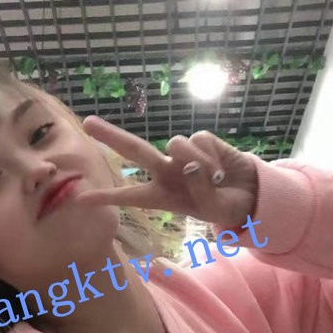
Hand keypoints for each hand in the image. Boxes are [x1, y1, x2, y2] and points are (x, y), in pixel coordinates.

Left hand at [76, 116, 258, 228]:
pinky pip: (199, 141)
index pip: (130, 196)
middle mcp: (167, 172)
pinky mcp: (202, 140)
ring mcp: (183, 154)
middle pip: (134, 150)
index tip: (80, 199)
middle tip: (87, 123)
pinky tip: (221, 168)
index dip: (106, 198)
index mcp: (162, 196)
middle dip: (111, 136)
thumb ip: (199, 189)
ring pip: (175, 144)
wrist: (252, 194)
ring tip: (214, 178)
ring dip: (195, 161)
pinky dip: (211, 156)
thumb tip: (188, 163)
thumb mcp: (211, 210)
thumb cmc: (225, 206)